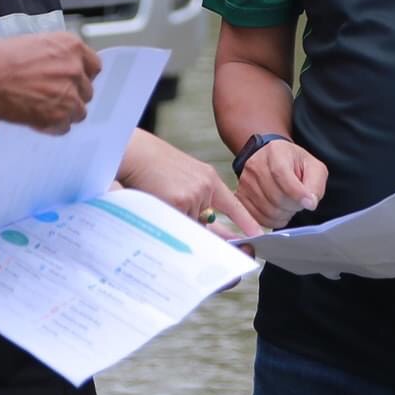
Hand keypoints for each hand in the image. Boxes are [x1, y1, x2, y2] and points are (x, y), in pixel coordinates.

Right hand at [0, 33, 100, 133]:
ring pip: (79, 111)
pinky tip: (35, 118)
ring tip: (41, 109)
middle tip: (50, 98)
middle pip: (86, 91)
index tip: (72, 82)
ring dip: (63, 113)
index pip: (93, 66)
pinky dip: (52, 127)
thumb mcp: (33, 44)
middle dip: (71, 95)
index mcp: (70, 46)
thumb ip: (55, 56)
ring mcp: (68, 94)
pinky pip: (64, 127)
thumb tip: (61, 69)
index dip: (81, 76)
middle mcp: (75, 69)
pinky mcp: (58, 115)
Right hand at [119, 133, 261, 236]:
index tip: (257, 234)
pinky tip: (158, 202)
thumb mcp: (184, 177)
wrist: (136, 154)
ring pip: (191, 225)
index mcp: (209, 178)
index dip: (246, 221)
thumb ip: (197, 198)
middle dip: (210, 234)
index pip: (233, 205)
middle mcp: (206, 187)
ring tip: (162, 200)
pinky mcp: (181, 202)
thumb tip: (206, 224)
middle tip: (212, 241)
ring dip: (178, 221)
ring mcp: (195, 195)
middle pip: (210, 222)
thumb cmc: (155, 166)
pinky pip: (179, 224)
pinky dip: (169, 220)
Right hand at [235, 139, 327, 230]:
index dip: (297, 193)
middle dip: (294, 205)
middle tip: (299, 202)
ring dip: (284, 214)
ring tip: (289, 205)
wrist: (272, 161)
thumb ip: (315, 184)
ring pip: (267, 210)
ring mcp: (245, 181)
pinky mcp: (241, 196)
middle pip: (276, 196)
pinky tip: (279, 212)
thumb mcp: (313, 168)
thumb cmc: (295, 165)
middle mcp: (255, 165)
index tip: (310, 203)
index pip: (282, 175)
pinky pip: (258, 218)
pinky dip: (273, 221)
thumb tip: (310, 203)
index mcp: (275, 152)